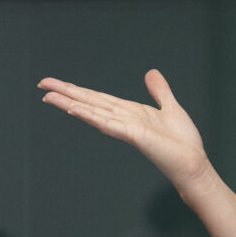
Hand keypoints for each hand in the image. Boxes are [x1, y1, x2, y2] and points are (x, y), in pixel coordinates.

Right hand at [37, 67, 211, 197]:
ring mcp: (126, 128)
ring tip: (48, 96)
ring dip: (70, 103)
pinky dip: (91, 116)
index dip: (77, 90)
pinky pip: (108, 124)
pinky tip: (75, 110)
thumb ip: (159, 91)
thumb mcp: (170, 107)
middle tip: (41, 85)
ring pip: (92, 112)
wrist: (193, 164)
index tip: (56, 84)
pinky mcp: (134, 135)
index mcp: (129, 112)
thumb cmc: (183, 142)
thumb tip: (150, 73)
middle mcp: (122, 119)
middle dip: (65, 93)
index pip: (97, 98)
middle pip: (88, 102)